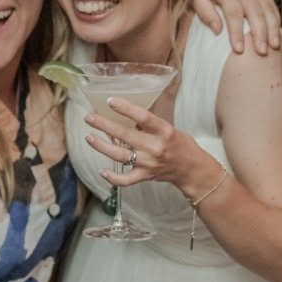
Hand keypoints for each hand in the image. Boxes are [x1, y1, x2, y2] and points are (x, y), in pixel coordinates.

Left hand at [85, 96, 210, 193]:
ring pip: (119, 155)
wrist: (192, 169)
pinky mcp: (145, 176)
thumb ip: (149, 124)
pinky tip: (102, 171)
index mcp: (164, 131)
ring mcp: (148, 163)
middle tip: (89, 118)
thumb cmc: (181, 145)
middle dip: (104, 125)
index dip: (125, 108)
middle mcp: (155, 147)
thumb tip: (125, 115)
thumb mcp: (169, 128)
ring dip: (101, 146)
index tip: (109, 101)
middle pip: (125, 135)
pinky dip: (112, 178)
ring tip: (89, 137)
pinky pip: (125, 180)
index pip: (143, 117)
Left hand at [192, 0, 280, 56]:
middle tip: (262, 52)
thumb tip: (218, 30)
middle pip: (256, 13)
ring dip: (273, 28)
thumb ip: (205, 12)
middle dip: (260, 33)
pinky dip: (277, 21)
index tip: (239, 49)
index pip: (234, 13)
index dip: (237, 32)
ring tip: (275, 46)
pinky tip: (279, 35)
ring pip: (268, 10)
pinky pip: (272, 6)